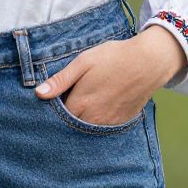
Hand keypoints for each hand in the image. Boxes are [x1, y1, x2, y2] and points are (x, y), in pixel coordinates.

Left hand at [34, 29, 184, 125]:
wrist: (148, 62)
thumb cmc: (113, 57)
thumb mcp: (83, 62)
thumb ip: (61, 80)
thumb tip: (39, 93)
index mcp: (80, 103)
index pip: (57, 116)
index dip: (53, 108)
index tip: (53, 99)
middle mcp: (93, 119)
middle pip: (71, 125)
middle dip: (66, 117)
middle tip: (69, 100)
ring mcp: (109, 123)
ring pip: (87, 129)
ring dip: (82, 121)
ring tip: (84, 103)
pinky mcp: (121, 123)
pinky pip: (104, 130)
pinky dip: (97, 122)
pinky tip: (99, 108)